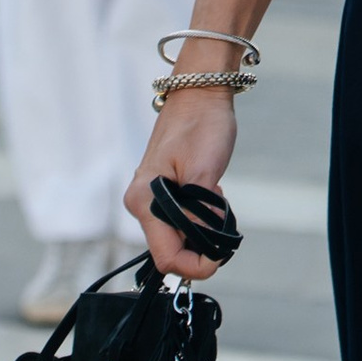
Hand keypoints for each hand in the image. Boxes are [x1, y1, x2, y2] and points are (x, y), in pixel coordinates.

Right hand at [126, 88, 239, 279]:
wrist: (199, 94)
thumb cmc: (202, 126)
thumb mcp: (204, 173)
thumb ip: (199, 214)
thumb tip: (203, 246)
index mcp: (145, 201)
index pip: (167, 258)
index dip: (196, 266)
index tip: (221, 254)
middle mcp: (140, 204)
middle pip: (170, 251)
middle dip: (201, 245)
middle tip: (220, 212)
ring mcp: (148, 200)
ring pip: (176, 238)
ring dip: (200, 230)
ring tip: (214, 197)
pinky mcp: (160, 195)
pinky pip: (178, 222)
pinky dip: (198, 219)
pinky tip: (208, 195)